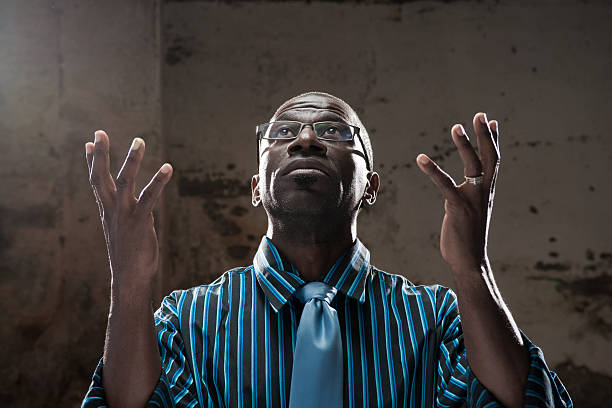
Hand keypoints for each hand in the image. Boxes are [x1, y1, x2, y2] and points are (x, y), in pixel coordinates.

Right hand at [86, 130, 172, 291]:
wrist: (130, 278)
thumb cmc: (129, 254)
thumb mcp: (122, 229)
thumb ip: (124, 213)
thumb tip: (129, 203)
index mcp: (107, 210)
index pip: (96, 182)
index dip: (93, 162)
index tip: (91, 143)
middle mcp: (112, 210)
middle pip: (102, 177)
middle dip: (102, 155)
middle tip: (99, 132)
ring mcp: (124, 215)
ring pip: (125, 182)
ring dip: (132, 160)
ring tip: (139, 140)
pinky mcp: (139, 222)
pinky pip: (149, 197)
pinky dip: (158, 181)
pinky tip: (167, 168)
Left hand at [415, 113, 499, 272]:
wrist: (470, 263)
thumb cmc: (467, 238)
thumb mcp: (470, 213)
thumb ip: (466, 199)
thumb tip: (457, 191)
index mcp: (486, 193)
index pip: (494, 161)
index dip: (493, 141)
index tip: (492, 122)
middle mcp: (483, 193)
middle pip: (489, 158)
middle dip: (485, 135)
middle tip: (479, 115)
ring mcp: (473, 200)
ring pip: (473, 166)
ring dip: (465, 145)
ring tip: (456, 127)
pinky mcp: (458, 208)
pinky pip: (445, 184)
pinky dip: (433, 170)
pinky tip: (421, 158)